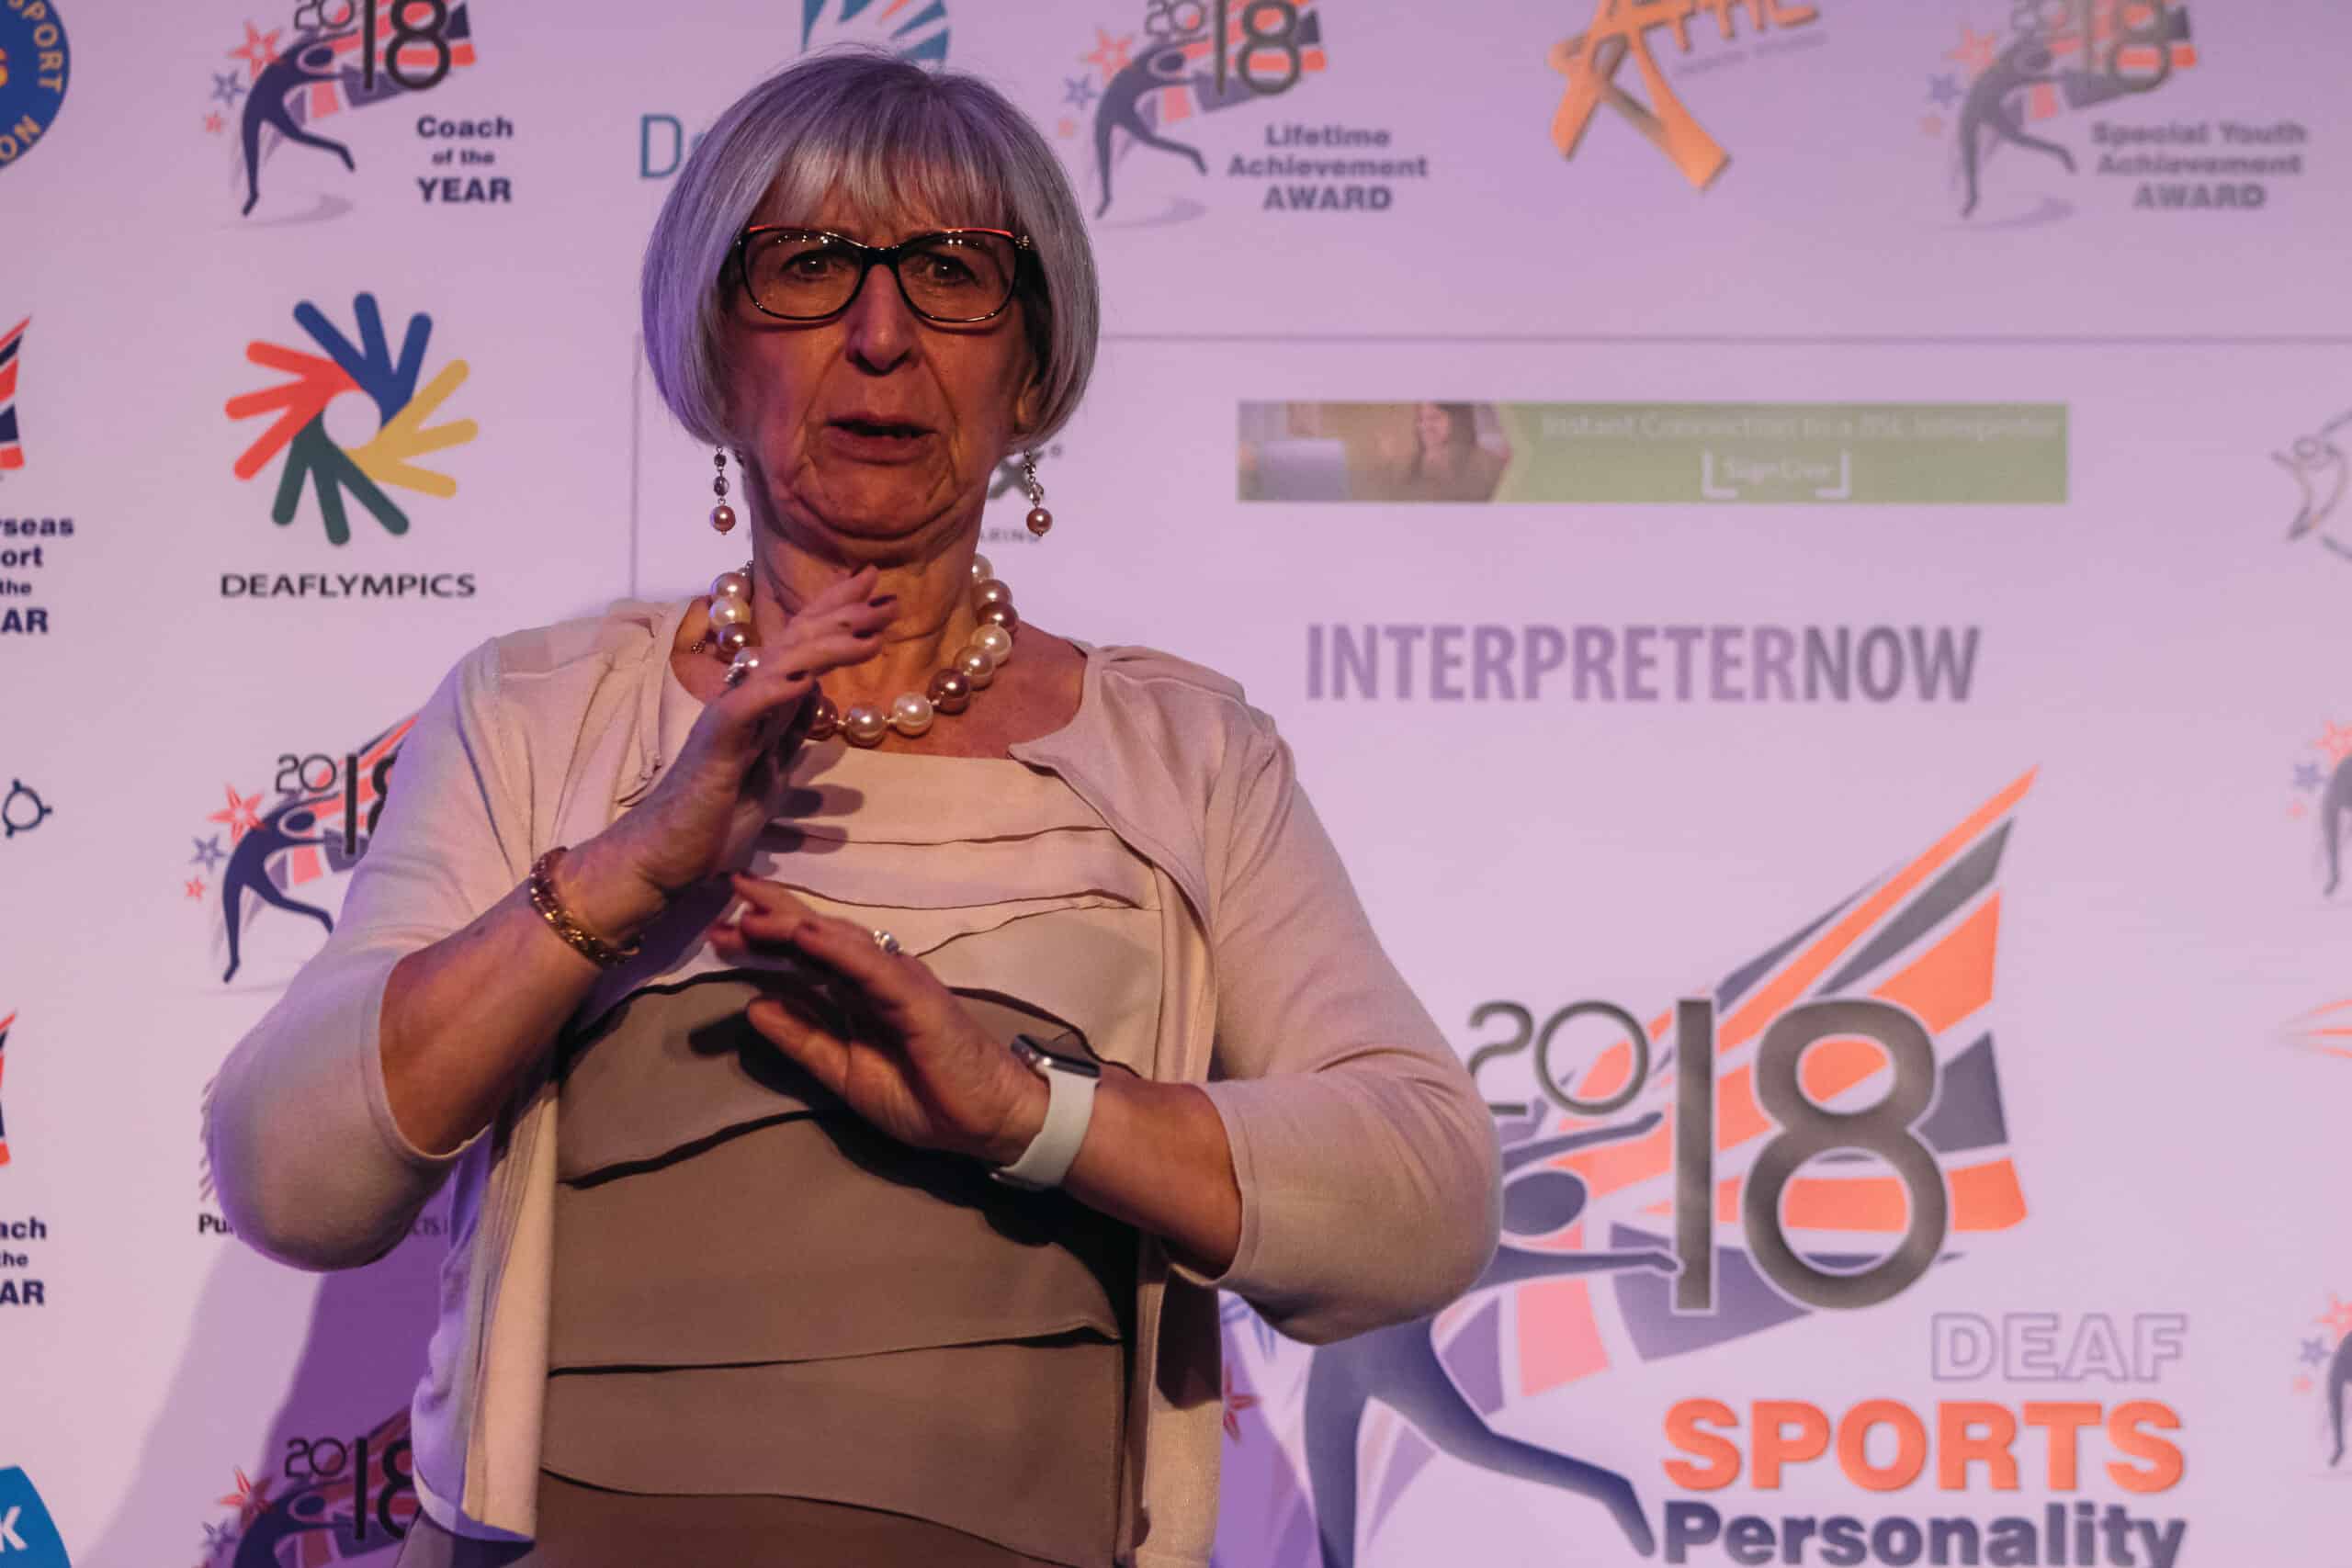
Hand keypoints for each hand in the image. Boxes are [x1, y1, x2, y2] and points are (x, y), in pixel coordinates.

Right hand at [598, 568, 891, 899]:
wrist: (666, 855)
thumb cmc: (714, 816)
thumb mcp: (771, 768)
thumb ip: (791, 729)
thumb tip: (817, 693)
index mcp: (761, 704)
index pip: (802, 647)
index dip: (836, 614)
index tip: (875, 590)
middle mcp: (744, 699)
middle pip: (794, 640)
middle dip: (839, 610)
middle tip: (881, 585)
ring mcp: (727, 718)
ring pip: (778, 665)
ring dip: (826, 643)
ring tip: (869, 630)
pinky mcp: (715, 746)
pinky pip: (747, 709)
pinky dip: (778, 689)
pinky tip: (809, 677)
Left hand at [712, 875, 1046, 1164]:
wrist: (987, 1120)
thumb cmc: (926, 1095)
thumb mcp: (845, 1072)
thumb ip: (804, 1039)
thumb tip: (754, 1006)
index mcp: (859, 995)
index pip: (808, 956)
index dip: (768, 935)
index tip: (723, 924)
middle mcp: (877, 977)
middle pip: (820, 937)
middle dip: (773, 916)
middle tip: (728, 894)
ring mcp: (900, 982)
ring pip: (842, 944)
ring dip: (796, 926)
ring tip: (752, 913)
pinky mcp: (919, 998)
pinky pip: (874, 969)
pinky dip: (840, 949)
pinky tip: (809, 935)